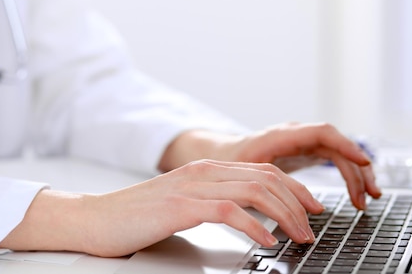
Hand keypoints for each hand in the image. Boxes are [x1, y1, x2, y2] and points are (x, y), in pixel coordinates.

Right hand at [0, 159, 323, 256]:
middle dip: (298, 202)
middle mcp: (203, 172)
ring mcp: (192, 187)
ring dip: (284, 215)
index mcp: (206, 169)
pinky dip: (255, 226)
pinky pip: (229, 211)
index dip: (293, 189)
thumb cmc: (138, 217)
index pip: (262, 171)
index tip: (312, 208)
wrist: (97, 219)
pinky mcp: (181, 206)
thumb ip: (215, 203)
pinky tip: (266, 241)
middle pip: (265, 178)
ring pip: (254, 191)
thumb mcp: (184, 204)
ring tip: (299, 237)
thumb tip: (250, 218)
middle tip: (314, 226)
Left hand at [159, 123, 381, 209]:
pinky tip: (355, 194)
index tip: (363, 161)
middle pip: (338, 145)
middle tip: (370, 194)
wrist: (223, 154)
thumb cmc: (231, 160)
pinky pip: (335, 160)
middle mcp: (297, 134)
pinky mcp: (306, 152)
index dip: (345, 145)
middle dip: (358, 169)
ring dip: (356, 175)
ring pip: (340, 154)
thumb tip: (293, 201)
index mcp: (283, 134)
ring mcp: (304, 142)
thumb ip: (270, 180)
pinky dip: (347, 176)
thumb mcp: (247, 171)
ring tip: (366, 201)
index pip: (322, 132)